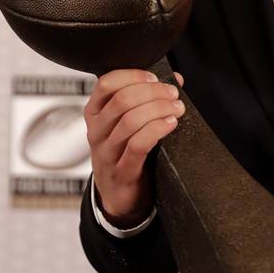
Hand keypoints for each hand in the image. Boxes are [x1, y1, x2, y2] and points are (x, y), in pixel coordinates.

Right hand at [84, 68, 184, 226]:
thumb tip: (174, 78)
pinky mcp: (121, 171)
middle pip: (121, 100)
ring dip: (159, 109)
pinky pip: (137, 145)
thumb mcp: (129, 123)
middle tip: (173, 94)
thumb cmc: (125, 153)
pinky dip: (157, 129)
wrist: (119, 197)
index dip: (133, 76)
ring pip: (130, 120)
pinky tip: (170, 124)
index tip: (156, 78)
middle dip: (153, 92)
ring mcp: (106, 152)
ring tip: (177, 108)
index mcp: (96, 113)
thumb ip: (148, 98)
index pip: (106, 84)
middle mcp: (97, 131)